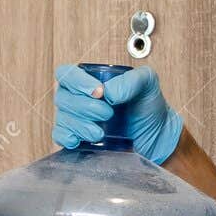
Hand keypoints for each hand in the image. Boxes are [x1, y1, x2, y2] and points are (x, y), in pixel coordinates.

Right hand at [52, 64, 184, 164]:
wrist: (156, 134)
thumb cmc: (148, 105)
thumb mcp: (147, 84)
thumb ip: (132, 80)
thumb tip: (109, 92)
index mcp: (89, 79)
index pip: (67, 74)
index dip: (77, 82)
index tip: (99, 92)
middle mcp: (78, 97)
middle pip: (64, 98)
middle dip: (85, 107)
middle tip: (108, 114)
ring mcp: (75, 119)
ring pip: (62, 118)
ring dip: (80, 126)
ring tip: (100, 133)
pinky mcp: (78, 138)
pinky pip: (60, 136)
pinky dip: (66, 138)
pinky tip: (78, 141)